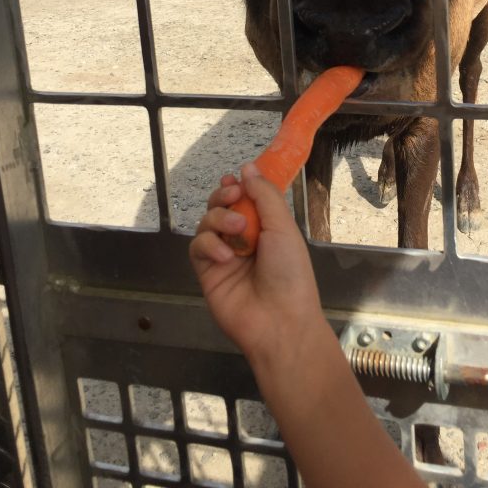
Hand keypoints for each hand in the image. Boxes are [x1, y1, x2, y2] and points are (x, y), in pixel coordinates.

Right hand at [189, 164, 324, 364]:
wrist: (279, 320)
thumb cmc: (289, 273)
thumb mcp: (283, 227)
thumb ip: (264, 195)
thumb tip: (248, 167)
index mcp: (266, 227)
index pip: (245, 197)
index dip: (238, 185)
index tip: (236, 178)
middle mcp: (243, 238)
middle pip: (221, 205)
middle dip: (224, 196)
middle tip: (233, 195)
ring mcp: (224, 255)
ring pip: (207, 222)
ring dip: (220, 219)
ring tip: (238, 231)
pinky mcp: (207, 272)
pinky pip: (198, 247)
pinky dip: (209, 244)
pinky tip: (225, 256)